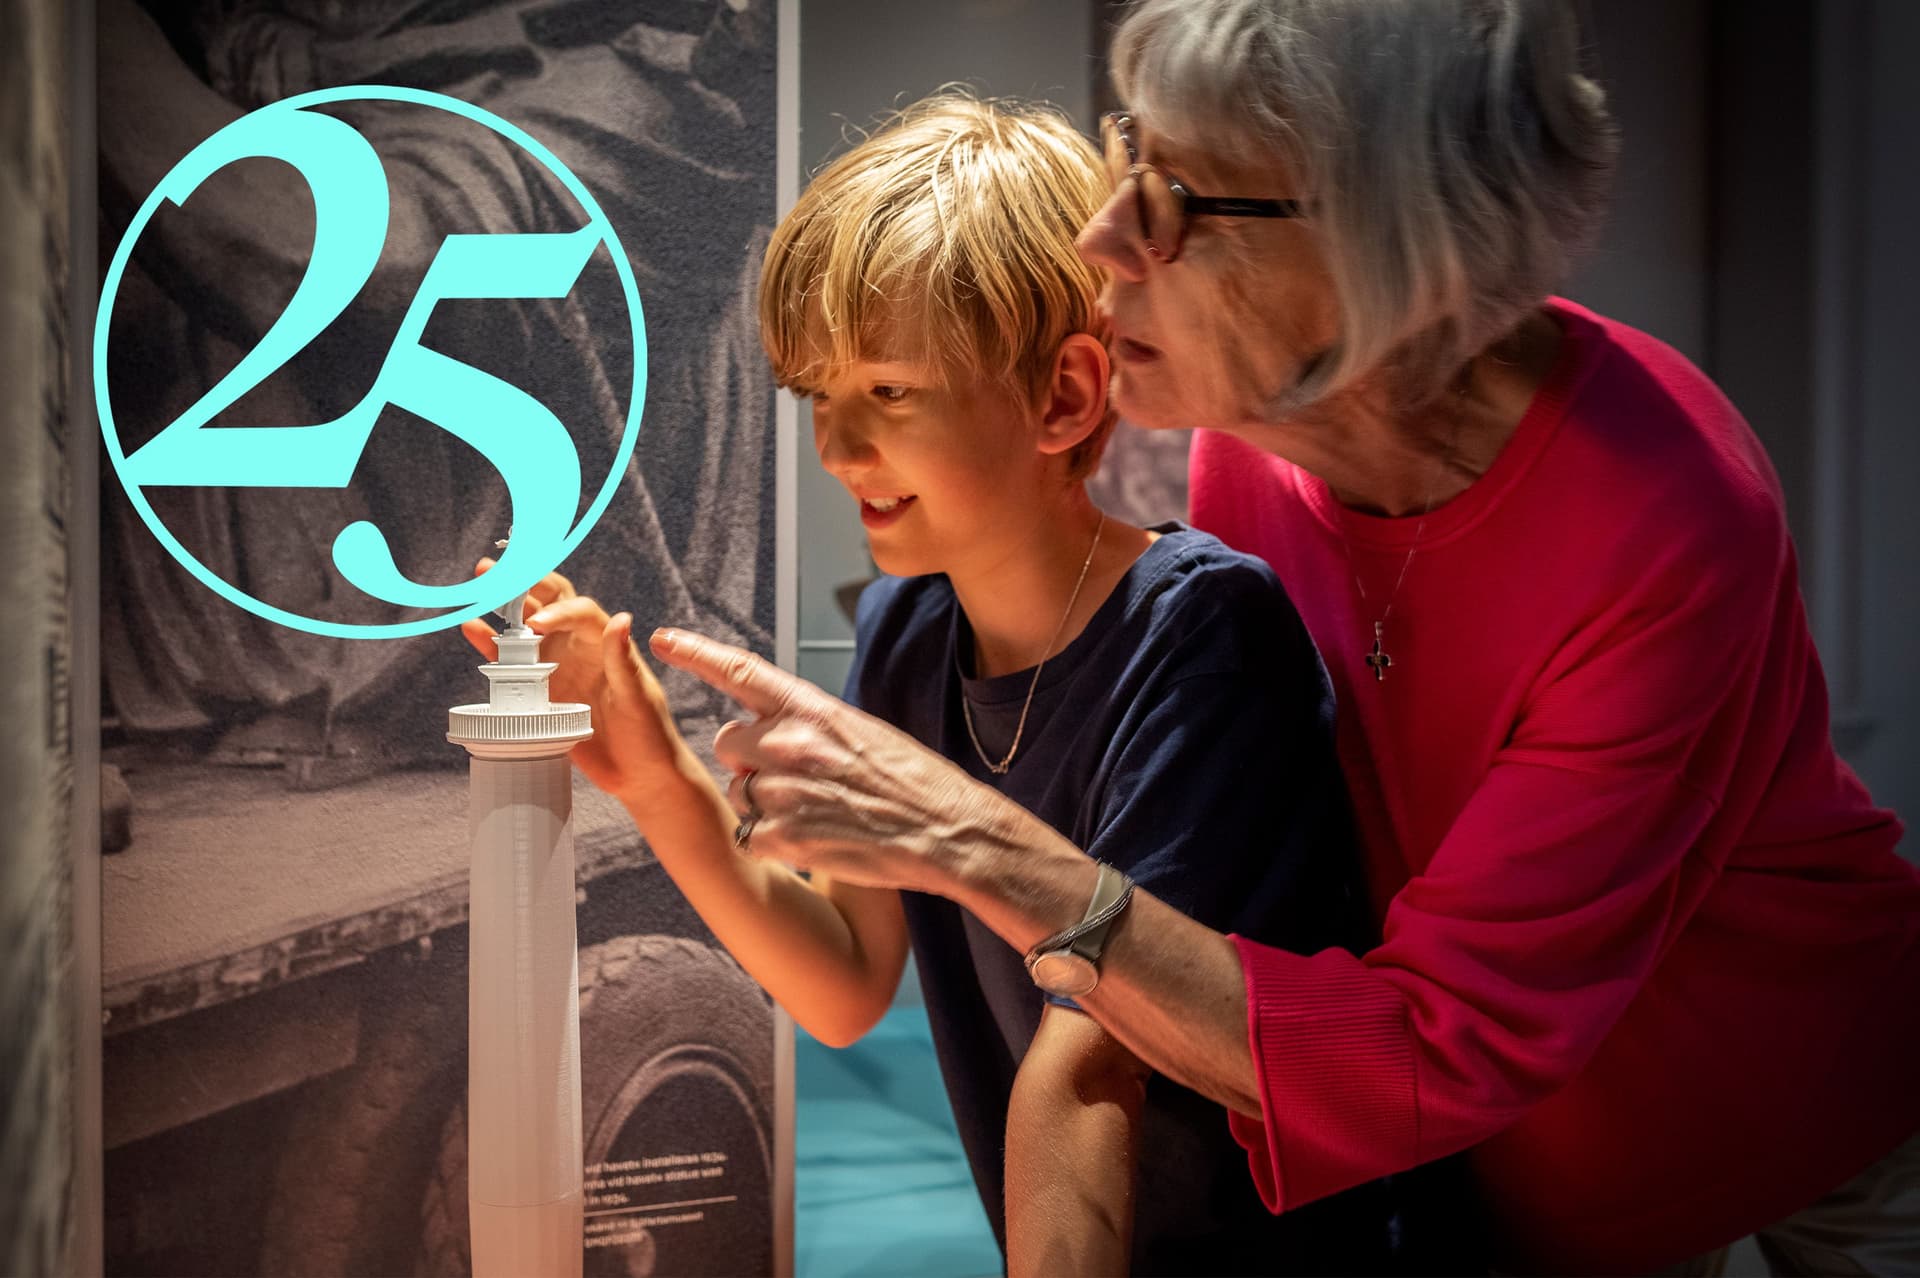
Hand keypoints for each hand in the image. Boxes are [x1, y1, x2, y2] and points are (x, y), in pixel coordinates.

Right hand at [460, 562, 684, 804]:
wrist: (638, 774)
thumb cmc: (649, 734)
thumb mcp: (638, 698)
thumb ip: (623, 661)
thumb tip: (621, 619)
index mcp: (605, 642)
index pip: (579, 611)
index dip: (557, 612)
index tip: (534, 625)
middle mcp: (579, 646)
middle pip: (550, 601)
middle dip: (524, 581)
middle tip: (494, 566)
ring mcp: (557, 665)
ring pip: (525, 625)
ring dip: (503, 603)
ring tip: (480, 580)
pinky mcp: (540, 689)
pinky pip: (512, 661)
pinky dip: (492, 642)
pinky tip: (473, 626)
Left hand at [648, 627, 1043, 894]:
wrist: (948, 831)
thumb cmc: (911, 781)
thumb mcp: (859, 730)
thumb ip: (806, 725)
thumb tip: (766, 735)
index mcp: (811, 709)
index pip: (740, 671)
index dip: (696, 652)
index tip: (662, 638)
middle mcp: (790, 743)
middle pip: (728, 743)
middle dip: (748, 760)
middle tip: (793, 778)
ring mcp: (784, 791)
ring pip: (739, 794)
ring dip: (763, 806)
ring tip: (816, 813)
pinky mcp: (785, 838)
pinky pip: (751, 838)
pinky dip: (775, 845)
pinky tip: (815, 841)